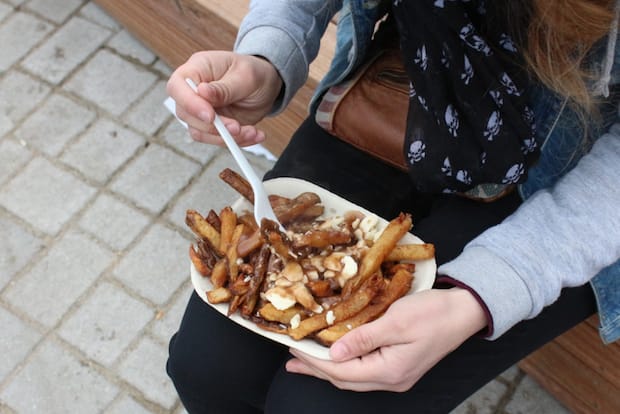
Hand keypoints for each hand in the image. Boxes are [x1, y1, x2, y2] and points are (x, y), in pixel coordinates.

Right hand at [167, 51, 282, 145]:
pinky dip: (237, 141)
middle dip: (213, 127)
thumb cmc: (255, 72)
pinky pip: (216, 139)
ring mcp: (201, 110)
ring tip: (252, 132)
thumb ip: (224, 88)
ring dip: (227, 138)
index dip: (189, 103)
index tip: (210, 116)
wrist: (267, 85)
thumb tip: (202, 92)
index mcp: (197, 69)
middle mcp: (194, 91)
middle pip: (185, 114)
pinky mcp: (212, 126)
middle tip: (237, 127)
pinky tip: (254, 135)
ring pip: (200, 132)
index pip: (177, 86)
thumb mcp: (246, 76)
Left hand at [285, 287, 487, 391]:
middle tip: (291, 359)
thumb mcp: (395, 321)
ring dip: (328, 367)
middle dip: (316, 368)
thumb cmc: (433, 313)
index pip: (341, 370)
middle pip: (344, 378)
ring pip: (353, 376)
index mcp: (389, 370)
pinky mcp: (399, 365)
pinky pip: (364, 369)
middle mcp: (392, 379)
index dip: (315, 360)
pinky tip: (335, 355)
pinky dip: (344, 362)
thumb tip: (333, 355)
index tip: (294, 348)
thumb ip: (363, 339)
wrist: (464, 312)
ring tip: (305, 360)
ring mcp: (396, 375)